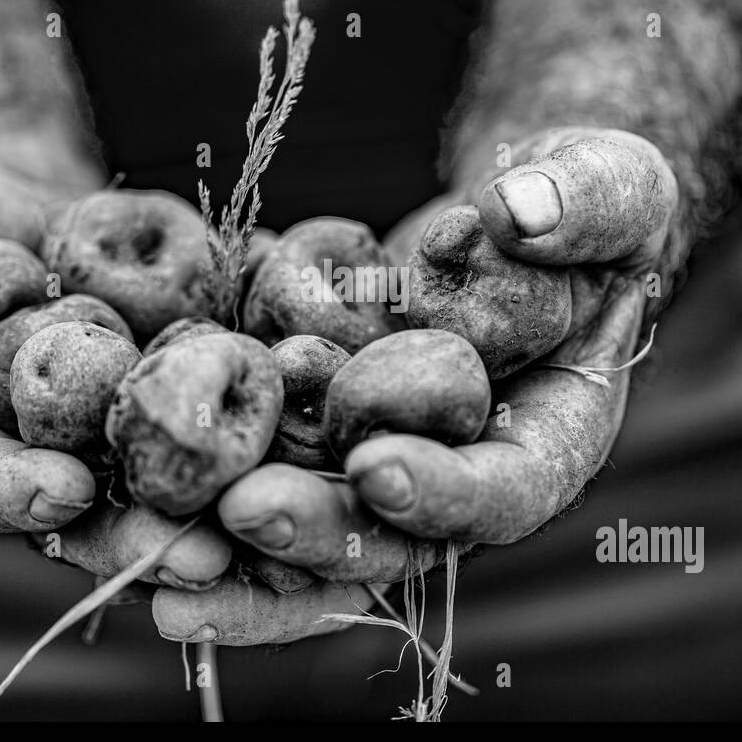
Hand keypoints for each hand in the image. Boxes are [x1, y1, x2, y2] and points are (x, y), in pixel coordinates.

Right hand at [0, 157, 234, 589]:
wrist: (17, 208)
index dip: (14, 491)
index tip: (61, 491)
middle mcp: (43, 455)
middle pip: (93, 512)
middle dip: (146, 534)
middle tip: (197, 554)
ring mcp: (121, 433)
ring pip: (173, 484)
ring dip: (226, 506)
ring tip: (273, 516)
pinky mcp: (188, 394)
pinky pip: (233, 414)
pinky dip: (276, 422)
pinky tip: (321, 426)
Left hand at [150, 128, 681, 643]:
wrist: (519, 218)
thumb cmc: (583, 202)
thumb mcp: (614, 184)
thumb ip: (586, 201)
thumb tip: (516, 210)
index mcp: (549, 439)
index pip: (504, 490)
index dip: (446, 490)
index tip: (376, 463)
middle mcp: (458, 474)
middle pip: (391, 538)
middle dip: (318, 531)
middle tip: (241, 512)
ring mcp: (379, 457)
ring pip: (307, 531)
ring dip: (237, 554)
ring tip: (160, 556)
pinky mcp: (313, 428)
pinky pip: (255, 469)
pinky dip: (198, 491)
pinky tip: (127, 498)